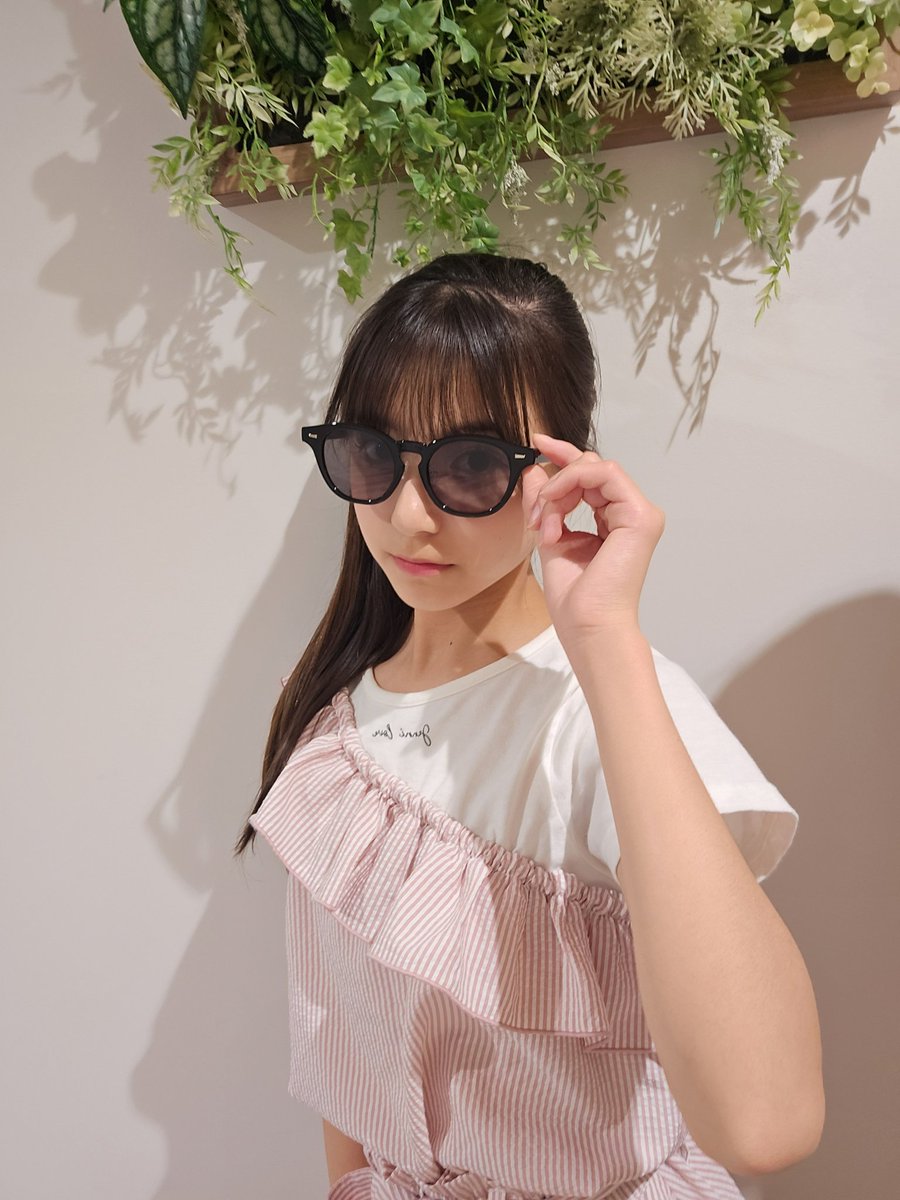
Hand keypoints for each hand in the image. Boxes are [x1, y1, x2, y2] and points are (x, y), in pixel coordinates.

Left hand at [521, 434, 664, 640]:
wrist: (589, 626)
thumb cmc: (574, 598)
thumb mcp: (550, 537)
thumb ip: (545, 504)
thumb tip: (535, 469)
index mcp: (612, 519)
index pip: (589, 475)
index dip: (563, 455)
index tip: (536, 442)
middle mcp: (629, 512)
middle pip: (589, 467)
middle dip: (553, 482)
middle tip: (533, 514)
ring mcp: (639, 513)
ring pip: (593, 468)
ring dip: (559, 489)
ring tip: (543, 522)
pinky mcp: (640, 515)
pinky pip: (604, 474)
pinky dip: (571, 483)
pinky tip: (554, 510)